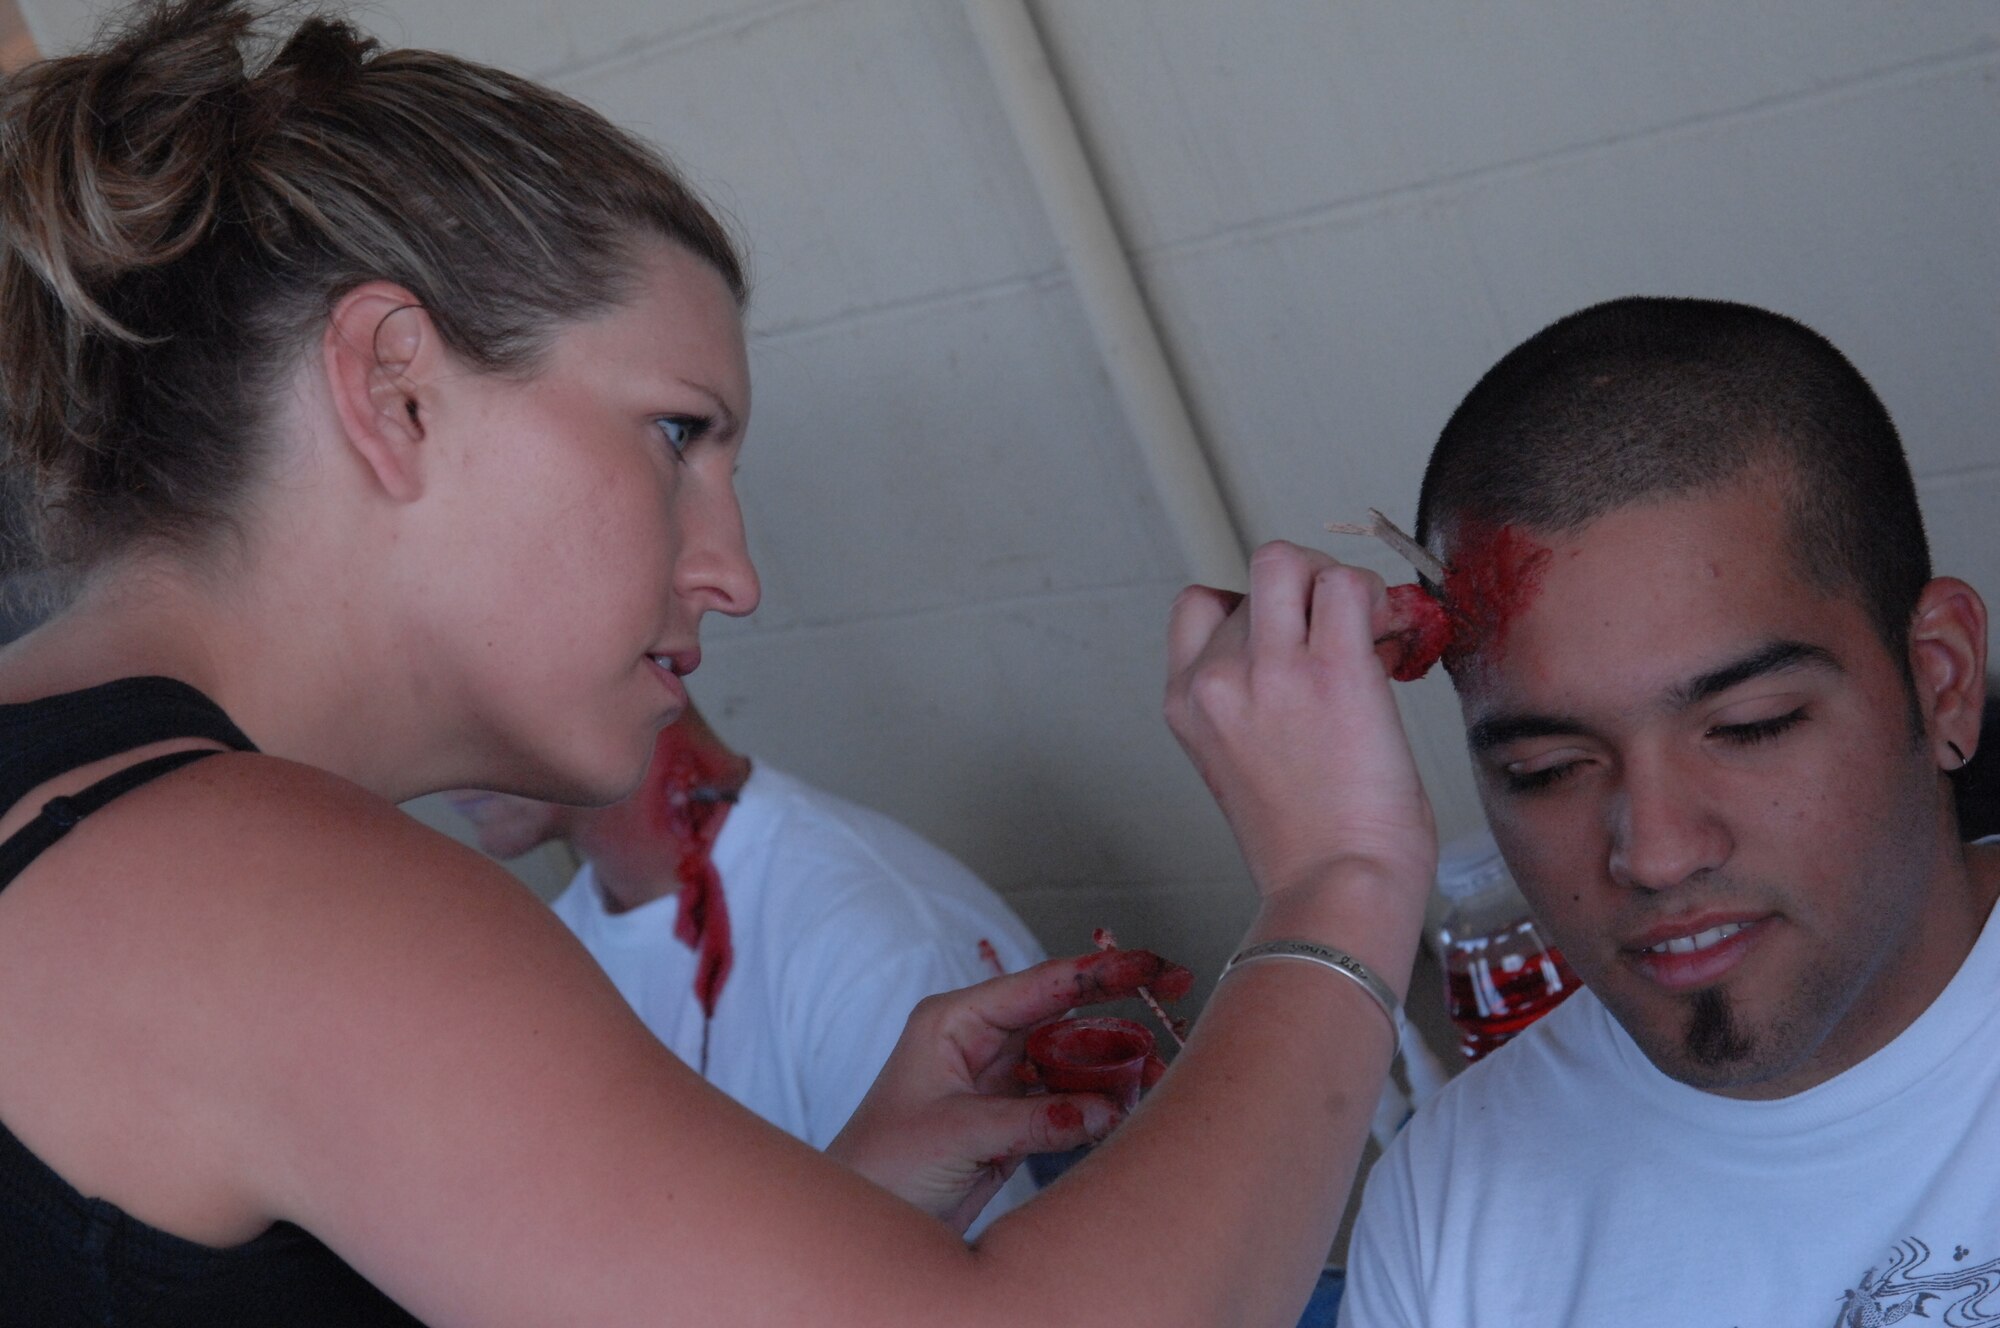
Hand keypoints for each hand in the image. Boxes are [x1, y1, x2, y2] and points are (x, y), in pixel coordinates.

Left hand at [827, 948, 1192, 1233]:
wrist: (863, 1218)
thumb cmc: (882, 1164)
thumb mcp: (956, 1134)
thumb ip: (1032, 1119)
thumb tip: (1105, 1108)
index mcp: (955, 1021)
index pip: (1039, 985)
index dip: (1098, 972)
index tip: (1148, 963)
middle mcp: (980, 1043)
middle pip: (1064, 1013)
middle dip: (1119, 1006)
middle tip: (1176, 987)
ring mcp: (999, 1081)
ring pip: (1072, 1058)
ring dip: (1114, 1062)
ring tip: (1159, 1067)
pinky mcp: (1012, 1119)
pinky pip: (1067, 1100)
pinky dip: (1099, 1103)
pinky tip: (1130, 1103)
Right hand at [1165, 540, 1437, 902]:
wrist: (1336, 890)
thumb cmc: (1309, 849)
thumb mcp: (1243, 766)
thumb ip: (1254, 704)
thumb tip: (1313, 650)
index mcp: (1187, 703)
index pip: (1201, 603)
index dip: (1255, 606)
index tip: (1295, 640)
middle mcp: (1218, 678)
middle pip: (1259, 581)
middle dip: (1310, 596)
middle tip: (1351, 637)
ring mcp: (1270, 669)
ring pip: (1291, 561)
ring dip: (1337, 581)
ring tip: (1372, 628)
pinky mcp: (1333, 670)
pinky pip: (1349, 585)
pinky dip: (1379, 598)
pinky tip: (1395, 640)